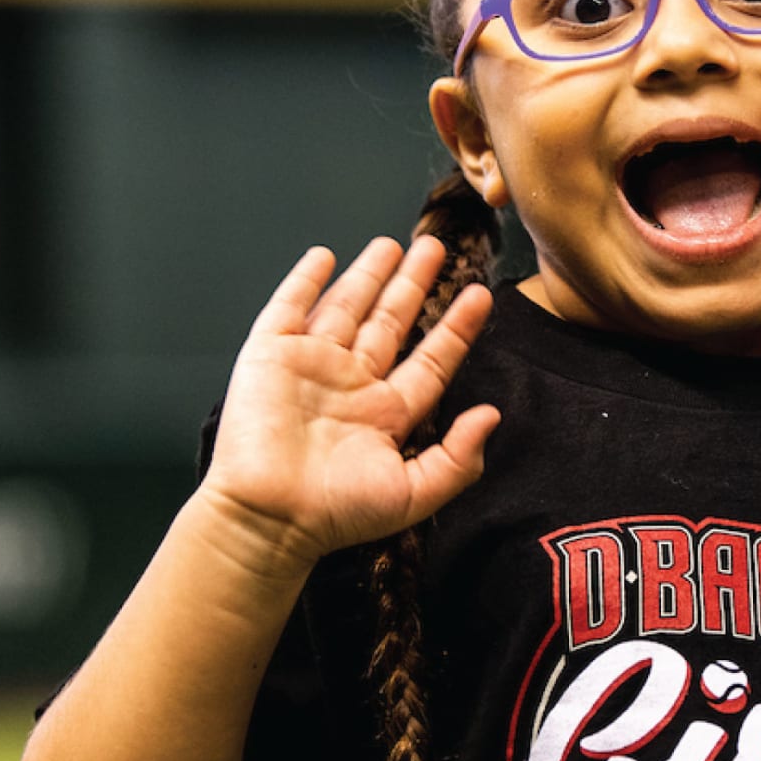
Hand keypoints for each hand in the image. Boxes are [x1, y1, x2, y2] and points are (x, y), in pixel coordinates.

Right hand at [194, 236, 499, 572]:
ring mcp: (311, 366)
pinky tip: (323, 257)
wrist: (270, 516)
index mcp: (387, 412)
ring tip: (391, 245)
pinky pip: (289, 308)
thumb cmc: (338, 513)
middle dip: (413, 284)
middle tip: (435, 248)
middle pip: (390, 321)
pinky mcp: (270, 356)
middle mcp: (352, 383)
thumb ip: (458, 459)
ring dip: (368, 274)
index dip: (457, 328)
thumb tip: (491, 415)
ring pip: (347, 307)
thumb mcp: (415, 493)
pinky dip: (304, 280)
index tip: (481, 296)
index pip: (431, 359)